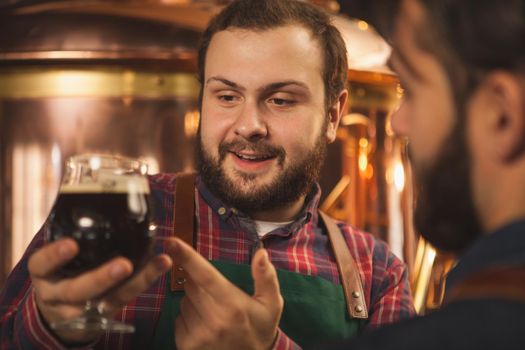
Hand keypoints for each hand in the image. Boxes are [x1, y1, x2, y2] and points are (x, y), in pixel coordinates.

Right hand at [29, 238, 171, 343]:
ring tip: (156, 264)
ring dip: (134, 283)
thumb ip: (72, 234)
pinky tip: (160, 265)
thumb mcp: (54, 257)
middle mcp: (57, 294)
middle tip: (123, 265)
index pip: (41, 264)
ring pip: (106, 300)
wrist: (58, 309)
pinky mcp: (102, 315)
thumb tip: (97, 188)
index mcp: (43, 273)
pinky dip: (144, 282)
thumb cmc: (61, 269)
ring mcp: (79, 309)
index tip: (71, 245)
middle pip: (76, 290)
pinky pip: (124, 300)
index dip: (55, 256)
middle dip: (101, 278)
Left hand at [167, 238, 283, 349]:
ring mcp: (198, 336)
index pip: (205, 275)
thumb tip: (261, 252)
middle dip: (198, 283)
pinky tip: (205, 325)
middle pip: (190, 285)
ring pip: (183, 302)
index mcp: (233, 306)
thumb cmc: (261, 328)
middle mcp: (214, 321)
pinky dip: (188, 317)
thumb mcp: (271, 304)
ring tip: (214, 313)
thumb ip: (266, 277)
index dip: (186, 257)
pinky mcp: (187, 346)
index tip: (171, 241)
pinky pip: (178, 319)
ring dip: (194, 301)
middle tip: (217, 294)